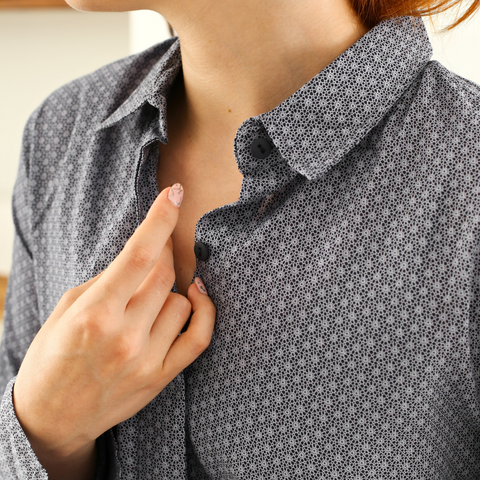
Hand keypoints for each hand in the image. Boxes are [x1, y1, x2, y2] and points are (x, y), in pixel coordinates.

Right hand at [12, 183, 215, 462]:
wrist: (53, 418)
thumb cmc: (52, 357)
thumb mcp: (66, 308)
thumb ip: (106, 280)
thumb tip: (144, 256)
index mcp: (94, 314)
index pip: (139, 255)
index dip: (161, 218)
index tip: (175, 193)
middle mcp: (124, 336)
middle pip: (165, 273)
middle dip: (164, 250)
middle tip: (157, 246)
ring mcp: (147, 359)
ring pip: (182, 299)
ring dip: (171, 287)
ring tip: (150, 294)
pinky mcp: (162, 377)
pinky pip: (200, 336)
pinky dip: (204, 310)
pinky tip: (196, 294)